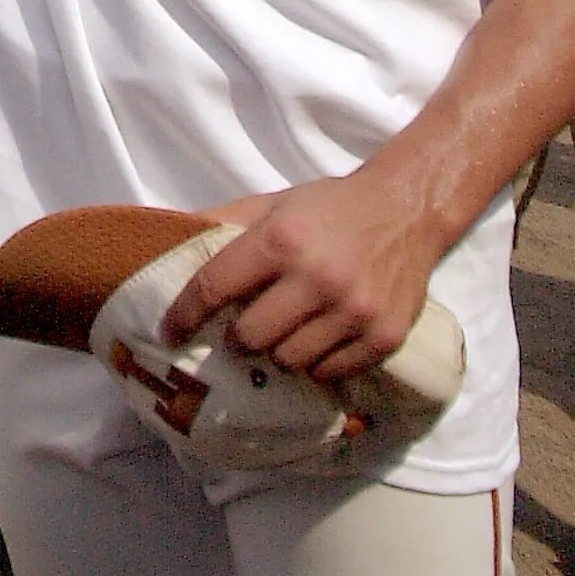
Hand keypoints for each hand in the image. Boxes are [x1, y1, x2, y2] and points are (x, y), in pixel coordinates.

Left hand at [163, 171, 442, 383]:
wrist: (406, 210)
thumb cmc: (329, 208)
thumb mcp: (274, 203)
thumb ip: (224, 222)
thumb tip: (170, 240)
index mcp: (281, 240)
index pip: (216, 287)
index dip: (184, 314)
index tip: (169, 332)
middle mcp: (317, 278)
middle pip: (250, 338)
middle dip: (238, 338)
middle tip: (243, 328)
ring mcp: (353, 312)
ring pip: (289, 361)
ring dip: (277, 351)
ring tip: (284, 331)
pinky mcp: (382, 338)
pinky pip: (329, 372)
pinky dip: (316, 363)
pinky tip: (317, 340)